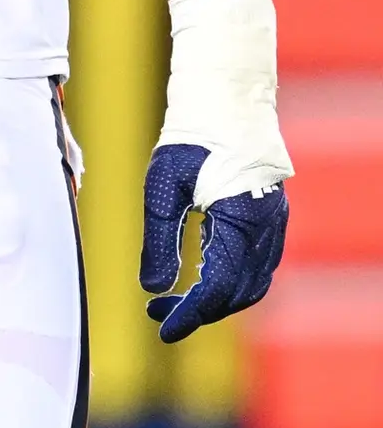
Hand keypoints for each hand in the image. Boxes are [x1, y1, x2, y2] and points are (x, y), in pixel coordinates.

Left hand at [140, 142, 287, 342]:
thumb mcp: (164, 185)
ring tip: (172, 298)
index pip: (219, 287)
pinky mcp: (270, 216)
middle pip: (238, 292)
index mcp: (244, 220)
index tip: (161, 329)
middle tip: (158, 312)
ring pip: (250, 282)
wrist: (224, 98)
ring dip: (214, 297)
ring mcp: (274, 222)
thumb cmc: (190, 137)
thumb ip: (159, 239)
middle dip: (199, 309)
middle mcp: (268, 227)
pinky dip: (228, 278)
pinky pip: (255, 263)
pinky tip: (197, 272)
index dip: (191, 314)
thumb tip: (153, 290)